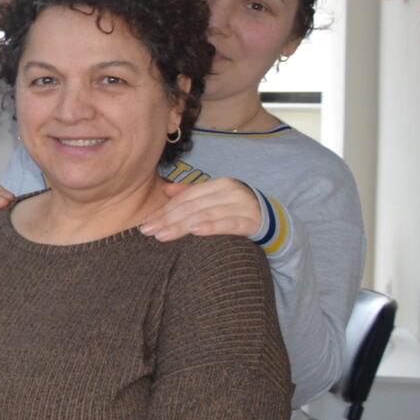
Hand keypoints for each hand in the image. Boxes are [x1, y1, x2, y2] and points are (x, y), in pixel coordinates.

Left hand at [139, 177, 265, 242]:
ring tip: (163, 235)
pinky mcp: (252, 221)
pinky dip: (211, 227)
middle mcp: (230, 192)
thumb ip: (192, 193)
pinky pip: (229, 224)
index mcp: (219, 184)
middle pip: (192, 206)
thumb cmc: (237, 210)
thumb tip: (166, 189)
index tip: (146, 222)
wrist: (274, 221)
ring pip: (206, 214)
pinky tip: (194, 231)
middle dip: (167, 219)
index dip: (164, 209)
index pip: (186, 197)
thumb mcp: (216, 199)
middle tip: (148, 231)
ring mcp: (242, 206)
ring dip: (181, 225)